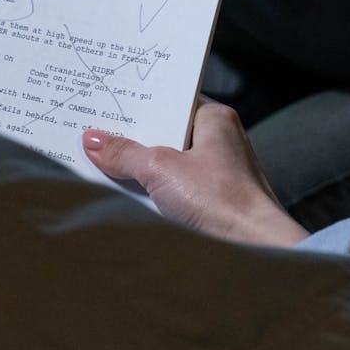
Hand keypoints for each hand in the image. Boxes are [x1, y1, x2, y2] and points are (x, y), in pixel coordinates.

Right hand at [83, 100, 307, 246]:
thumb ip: (124, 153)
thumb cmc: (220, 200)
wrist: (255, 250)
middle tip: (95, 134)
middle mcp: (220, 141)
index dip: (137, 103)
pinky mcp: (214, 201)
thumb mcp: (160, 170)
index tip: (105, 104)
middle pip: (165, 132)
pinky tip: (130, 194)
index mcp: (214, 119)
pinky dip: (154, 191)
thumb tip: (94, 140)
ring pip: (169, 162)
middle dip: (133, 138)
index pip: (169, 100)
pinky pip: (175, 187)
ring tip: (103, 164)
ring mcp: (218, 172)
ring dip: (142, 168)